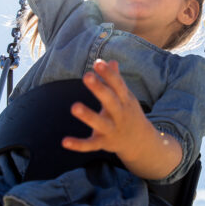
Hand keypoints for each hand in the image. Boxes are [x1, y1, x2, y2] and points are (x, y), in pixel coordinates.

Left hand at [64, 59, 182, 179]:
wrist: (140, 142)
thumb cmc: (128, 113)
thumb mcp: (126, 97)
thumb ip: (116, 80)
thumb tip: (111, 61)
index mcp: (125, 100)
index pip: (118, 85)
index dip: (108, 74)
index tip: (98, 62)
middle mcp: (120, 114)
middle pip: (110, 101)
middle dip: (99, 89)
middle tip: (86, 76)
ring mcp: (112, 130)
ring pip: (100, 123)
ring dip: (88, 116)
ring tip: (74, 107)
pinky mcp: (104, 143)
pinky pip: (91, 145)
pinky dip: (78, 144)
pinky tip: (64, 141)